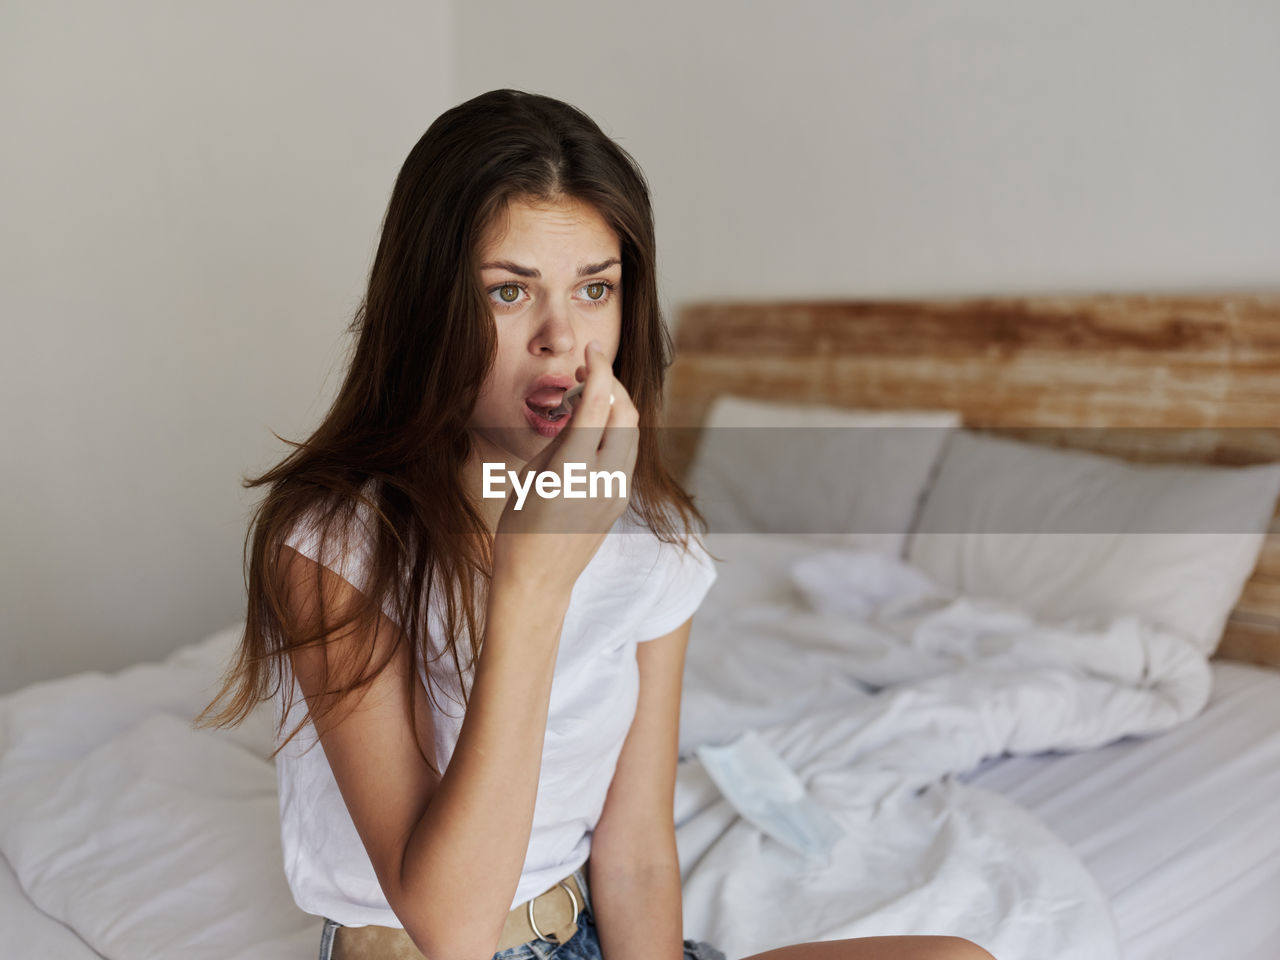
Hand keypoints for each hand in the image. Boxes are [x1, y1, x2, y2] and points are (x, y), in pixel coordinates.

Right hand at [492, 341, 638, 596]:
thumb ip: (562, 438)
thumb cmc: (520, 528)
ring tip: (588, 395)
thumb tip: (581, 405)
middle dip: (612, 382)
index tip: (592, 349)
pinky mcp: (621, 499)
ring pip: (633, 431)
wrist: (538, 581)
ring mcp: (618, 491)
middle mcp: (604, 479)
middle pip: (626, 412)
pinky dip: (617, 429)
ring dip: (616, 405)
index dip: (599, 368)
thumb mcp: (532, 475)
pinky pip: (628, 452)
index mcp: (572, 470)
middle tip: (588, 369)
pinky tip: (594, 426)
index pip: (597, 404)